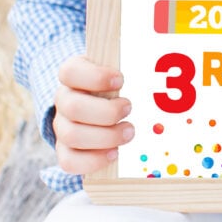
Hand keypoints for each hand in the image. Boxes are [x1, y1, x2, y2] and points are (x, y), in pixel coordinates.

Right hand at [53, 55, 133, 175]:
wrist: (105, 107)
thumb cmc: (116, 85)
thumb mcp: (121, 70)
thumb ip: (134, 62)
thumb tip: (159, 60)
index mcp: (73, 75)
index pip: (70, 72)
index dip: (95, 77)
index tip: (120, 81)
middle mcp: (63, 100)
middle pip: (72, 108)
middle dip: (106, 112)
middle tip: (129, 108)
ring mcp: (62, 126)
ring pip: (72, 135)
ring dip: (105, 137)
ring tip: (129, 131)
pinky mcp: (65, 150)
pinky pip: (69, 161)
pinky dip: (93, 160)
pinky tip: (115, 153)